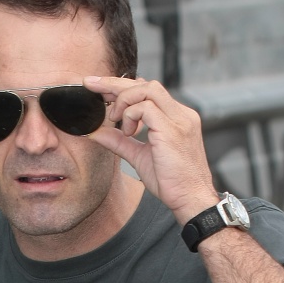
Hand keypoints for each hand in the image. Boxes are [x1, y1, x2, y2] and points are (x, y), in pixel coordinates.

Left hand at [84, 75, 216, 225]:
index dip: (123, 87)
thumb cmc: (171, 183)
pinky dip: (130, 116)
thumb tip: (96, 132)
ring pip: (147, 89)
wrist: (192, 200)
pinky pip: (146, 108)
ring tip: (115, 120)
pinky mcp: (173, 129)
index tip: (100, 89)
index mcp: (175, 117)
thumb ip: (119, 142)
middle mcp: (180, 113)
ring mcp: (179, 119)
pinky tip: (127, 132)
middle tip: (91, 85)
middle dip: (115, 83)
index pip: (148, 90)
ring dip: (124, 101)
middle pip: (146, 83)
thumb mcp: (139, 157)